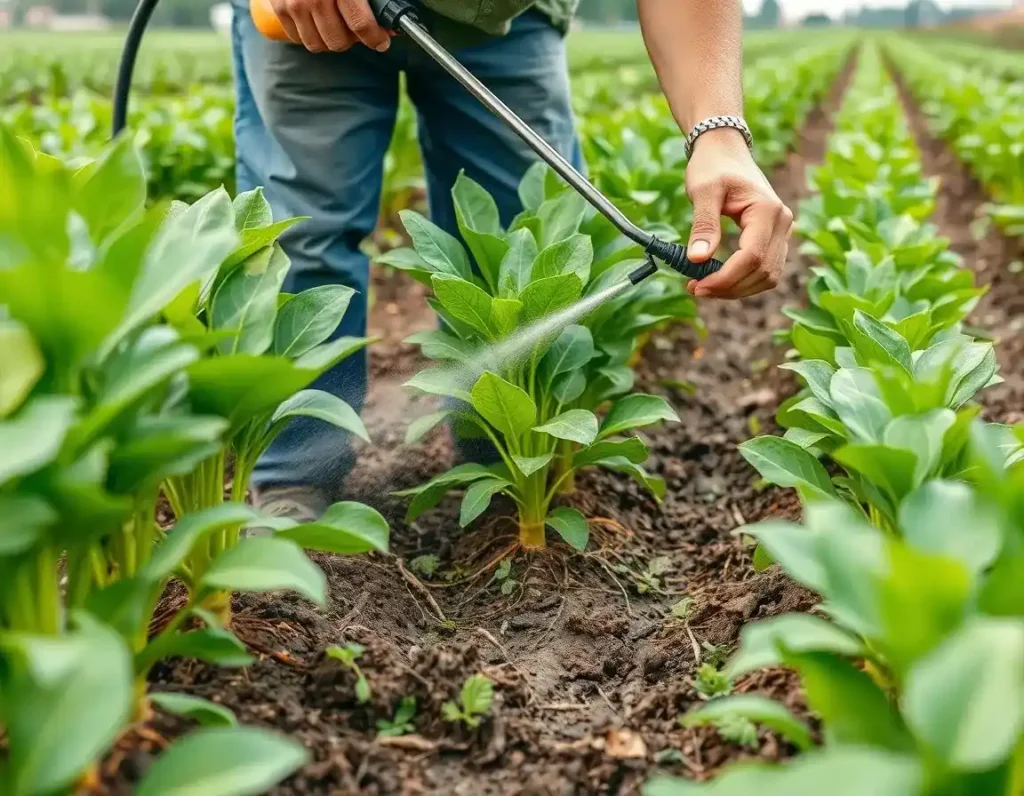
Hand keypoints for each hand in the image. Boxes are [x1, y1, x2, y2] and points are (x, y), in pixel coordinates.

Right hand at [270, 0, 390, 52]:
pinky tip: (317, 21)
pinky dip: (310, 34)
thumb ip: (374, 0)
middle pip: (338, 41)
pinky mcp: (279, 8)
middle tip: (355, 28)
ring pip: (318, 44)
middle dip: (351, 39)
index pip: (360, 24)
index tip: (381, 41)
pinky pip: (298, 38)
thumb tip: (390, 27)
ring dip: (329, 39)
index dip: (375, 38)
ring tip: (336, 24)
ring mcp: (294, 4)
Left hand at [683, 128, 792, 298]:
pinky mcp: (775, 239)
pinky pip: (766, 270)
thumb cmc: (713, 166)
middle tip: (695, 288)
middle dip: (729, 288)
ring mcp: (783, 231)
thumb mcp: (702, 191)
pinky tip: (718, 279)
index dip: (725, 279)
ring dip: (737, 289)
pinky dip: (744, 281)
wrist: (725, 151)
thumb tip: (697, 259)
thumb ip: (703, 225)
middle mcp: (783, 222)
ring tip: (704, 286)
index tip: (697, 285)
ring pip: (768, 277)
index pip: (752, 257)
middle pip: (763, 272)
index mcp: (768, 210)